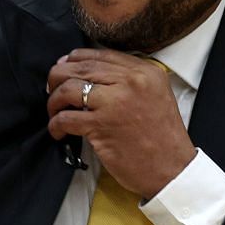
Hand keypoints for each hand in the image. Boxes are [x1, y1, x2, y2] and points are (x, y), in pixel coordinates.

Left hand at [45, 49, 194, 197]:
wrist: (172, 168)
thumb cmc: (160, 136)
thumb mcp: (153, 95)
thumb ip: (127, 79)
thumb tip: (85, 71)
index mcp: (145, 71)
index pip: (98, 55)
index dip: (73, 61)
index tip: (62, 69)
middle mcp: (131, 81)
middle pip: (79, 68)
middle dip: (57, 78)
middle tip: (52, 90)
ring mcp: (116, 102)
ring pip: (68, 89)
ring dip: (54, 101)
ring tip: (54, 112)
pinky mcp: (102, 125)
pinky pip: (65, 118)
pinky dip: (55, 125)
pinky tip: (58, 131)